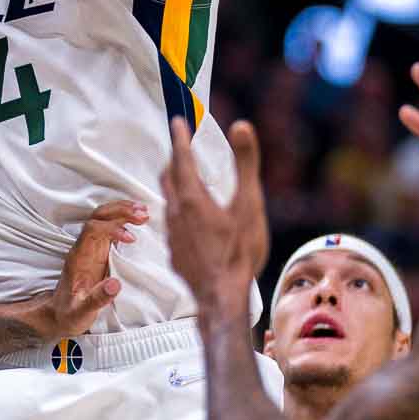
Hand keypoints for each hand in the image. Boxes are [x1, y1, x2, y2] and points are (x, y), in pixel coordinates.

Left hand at [25, 199, 148, 338]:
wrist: (59, 314)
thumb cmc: (69, 313)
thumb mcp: (81, 312)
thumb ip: (97, 299)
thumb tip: (116, 284)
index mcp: (79, 256)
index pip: (93, 230)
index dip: (112, 228)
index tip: (131, 238)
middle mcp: (84, 247)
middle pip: (98, 216)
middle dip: (120, 211)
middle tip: (143, 213)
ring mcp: (91, 247)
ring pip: (105, 218)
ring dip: (123, 211)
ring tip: (144, 212)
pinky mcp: (99, 251)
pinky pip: (110, 228)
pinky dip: (124, 220)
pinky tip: (137, 220)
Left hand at [161, 117, 267, 315]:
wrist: (223, 298)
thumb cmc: (239, 252)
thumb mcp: (249, 203)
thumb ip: (245, 163)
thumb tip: (242, 125)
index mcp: (193, 198)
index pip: (182, 158)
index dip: (180, 137)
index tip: (178, 121)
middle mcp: (176, 213)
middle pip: (169, 178)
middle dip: (175, 160)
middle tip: (181, 148)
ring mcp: (172, 235)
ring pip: (169, 201)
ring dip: (176, 186)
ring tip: (188, 181)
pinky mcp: (175, 253)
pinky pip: (173, 224)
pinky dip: (180, 212)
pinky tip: (191, 221)